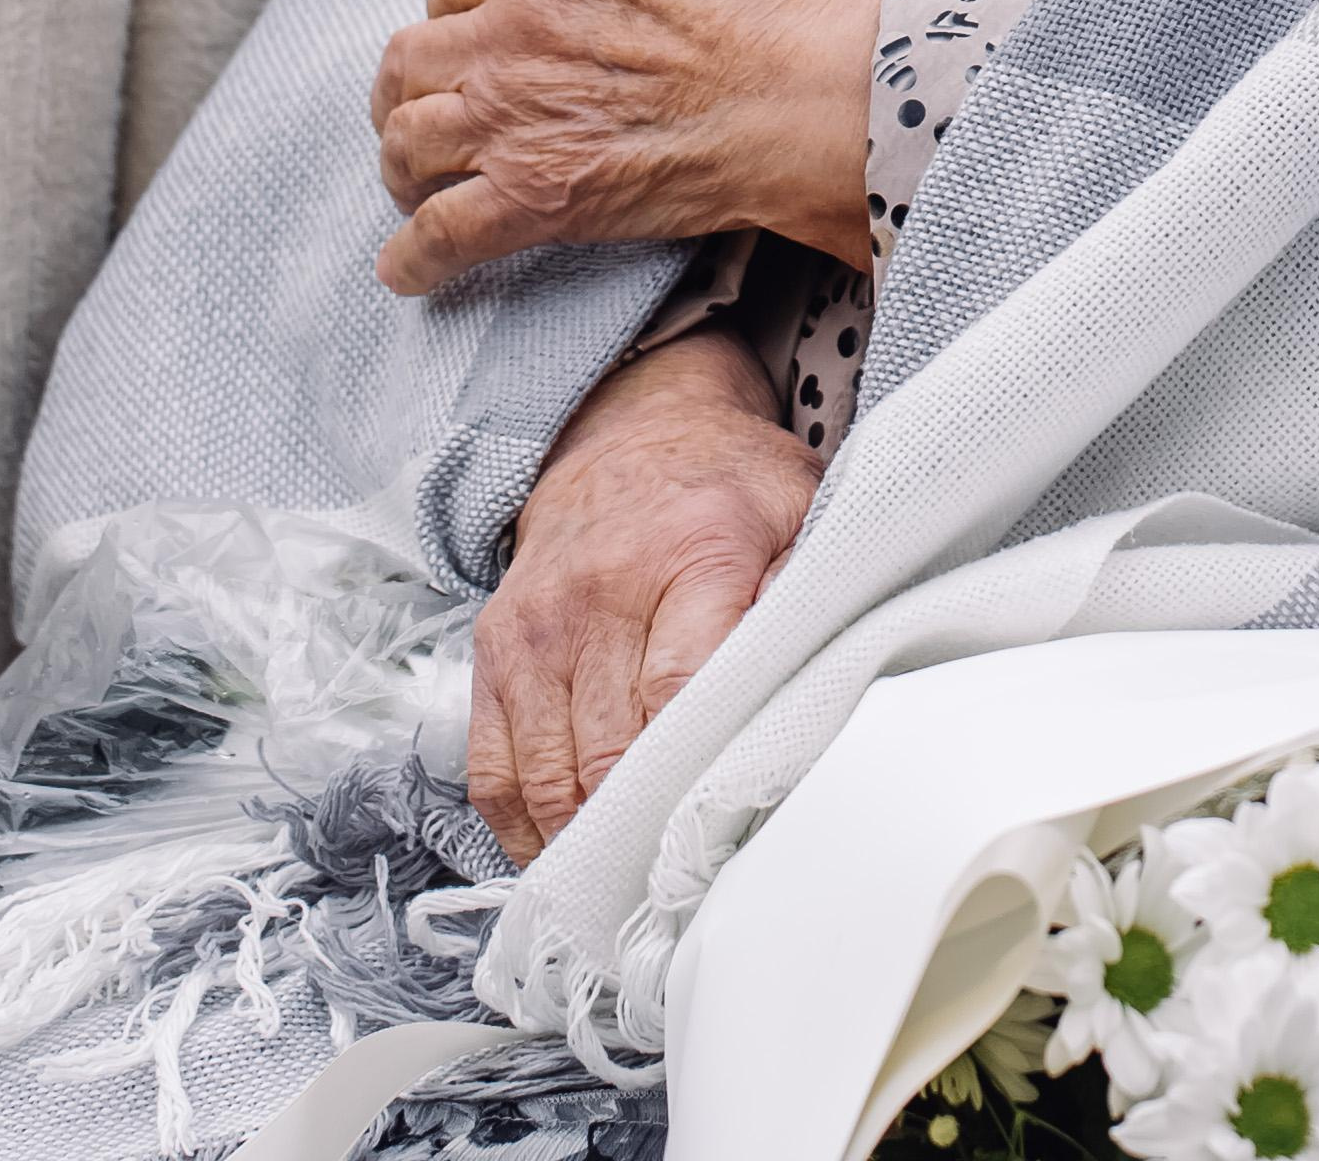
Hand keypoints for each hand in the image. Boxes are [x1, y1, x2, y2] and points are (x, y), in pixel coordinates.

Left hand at [372, 0, 886, 294]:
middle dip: (407, 86)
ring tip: (414, 183)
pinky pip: (443, 235)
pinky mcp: (541, 197)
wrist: (827, 90)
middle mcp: (515, 29)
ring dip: (403, 165)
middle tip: (421, 106)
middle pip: (410, 59)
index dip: (454, 0)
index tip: (462, 20)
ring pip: (408, 143)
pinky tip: (407, 270)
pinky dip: (415, 259)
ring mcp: (519, 116)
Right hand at [471, 331, 819, 860]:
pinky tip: (566, 851)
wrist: (630, 428)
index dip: (697, 775)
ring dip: (587, 846)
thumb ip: (812, 594)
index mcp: (693, 553)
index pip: (682, 689)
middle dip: (649, 832)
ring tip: (630, 889)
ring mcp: (538, 626)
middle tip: (688, 890)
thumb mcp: (801, 508)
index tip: (724, 834)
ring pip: (549, 777)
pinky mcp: (495, 650)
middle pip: (614, 752)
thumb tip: (826, 687)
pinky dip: (525, 828)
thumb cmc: (729, 487)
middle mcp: (601, 592)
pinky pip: (492, 770)